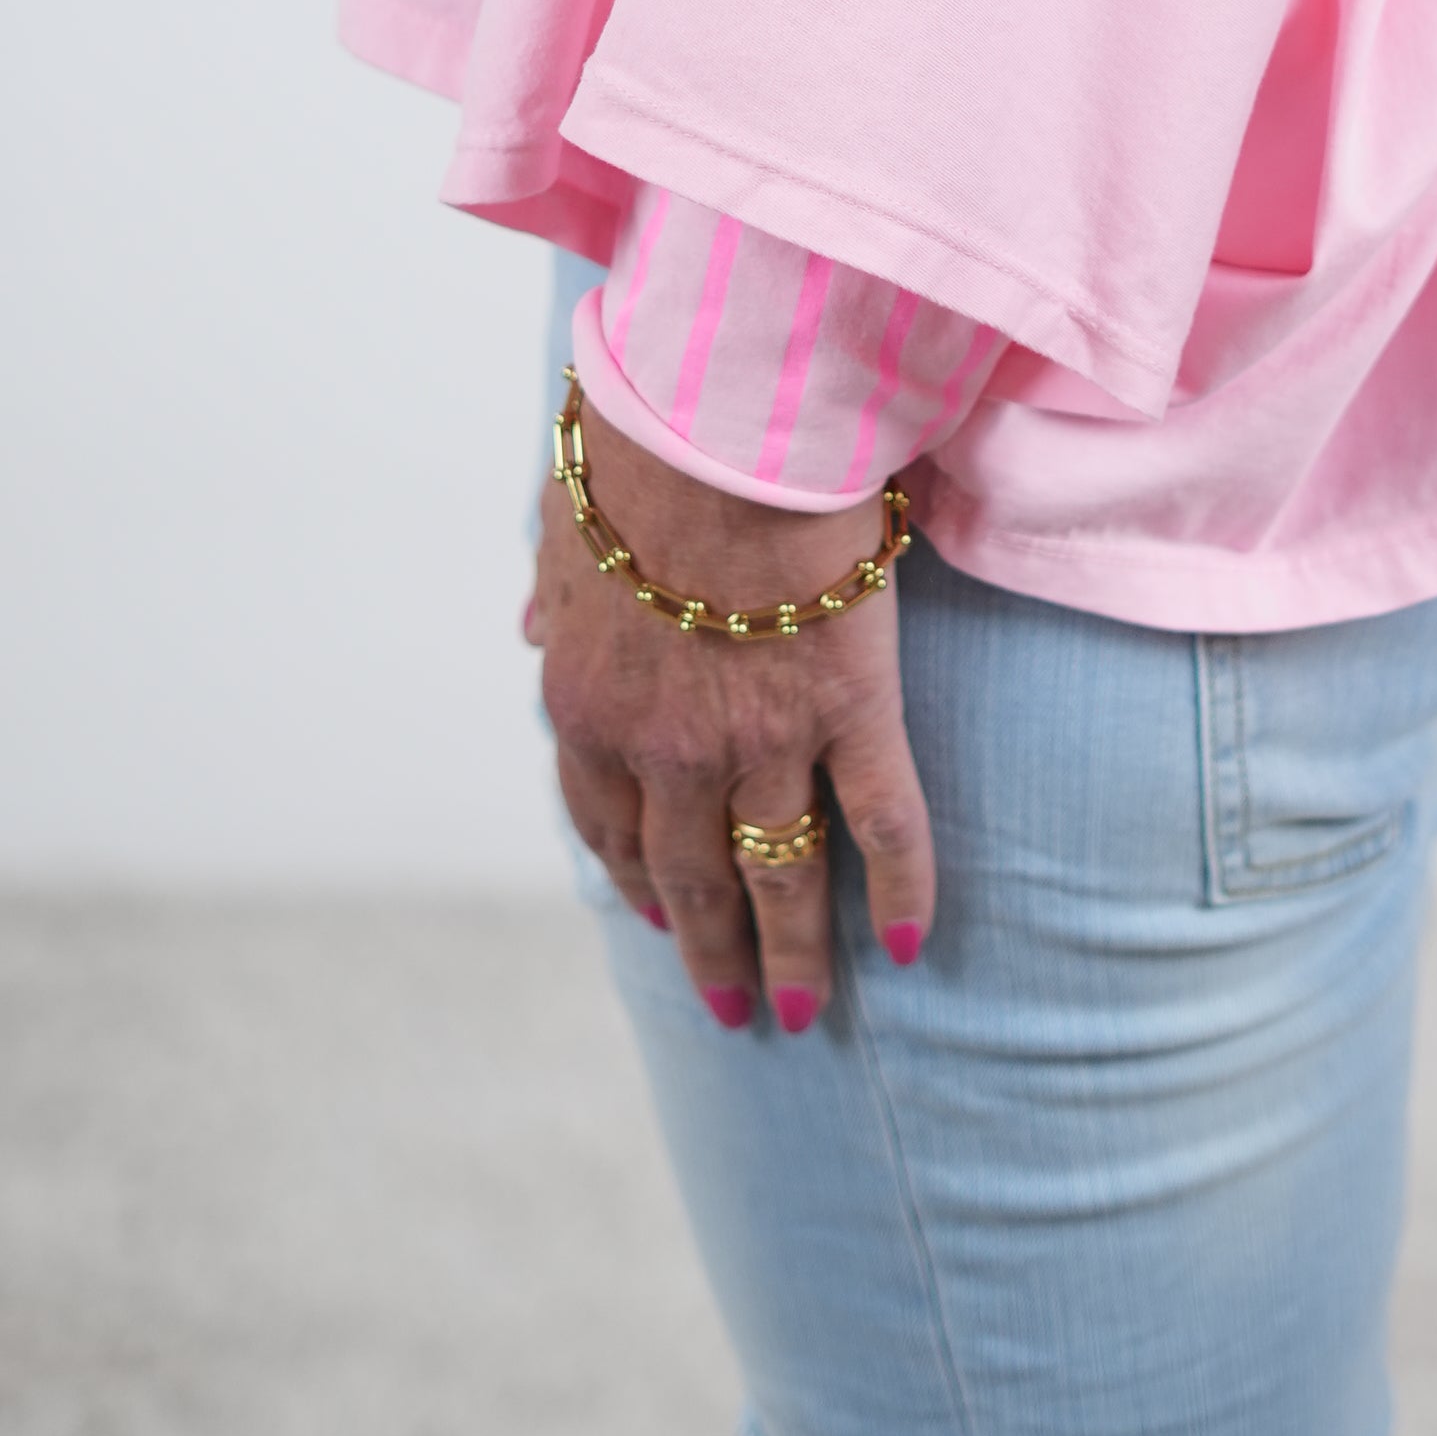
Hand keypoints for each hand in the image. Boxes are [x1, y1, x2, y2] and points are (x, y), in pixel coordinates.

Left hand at [525, 390, 935, 1029]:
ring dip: (792, 952)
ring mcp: (763, 739)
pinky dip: (901, 891)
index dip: (636, 879)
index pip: (607, 824)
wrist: (718, 421)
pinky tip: (908, 945)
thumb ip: (552, 595)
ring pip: (782, 876)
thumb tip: (527, 628)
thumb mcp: (563, 528)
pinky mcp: (849, 709)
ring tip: (802, 1014)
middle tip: (733, 1009)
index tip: (656, 916)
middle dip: (711, 951)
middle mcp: (668, 749)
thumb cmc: (637, 452)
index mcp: (589, 708)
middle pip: (691, 876)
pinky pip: (884, 824)